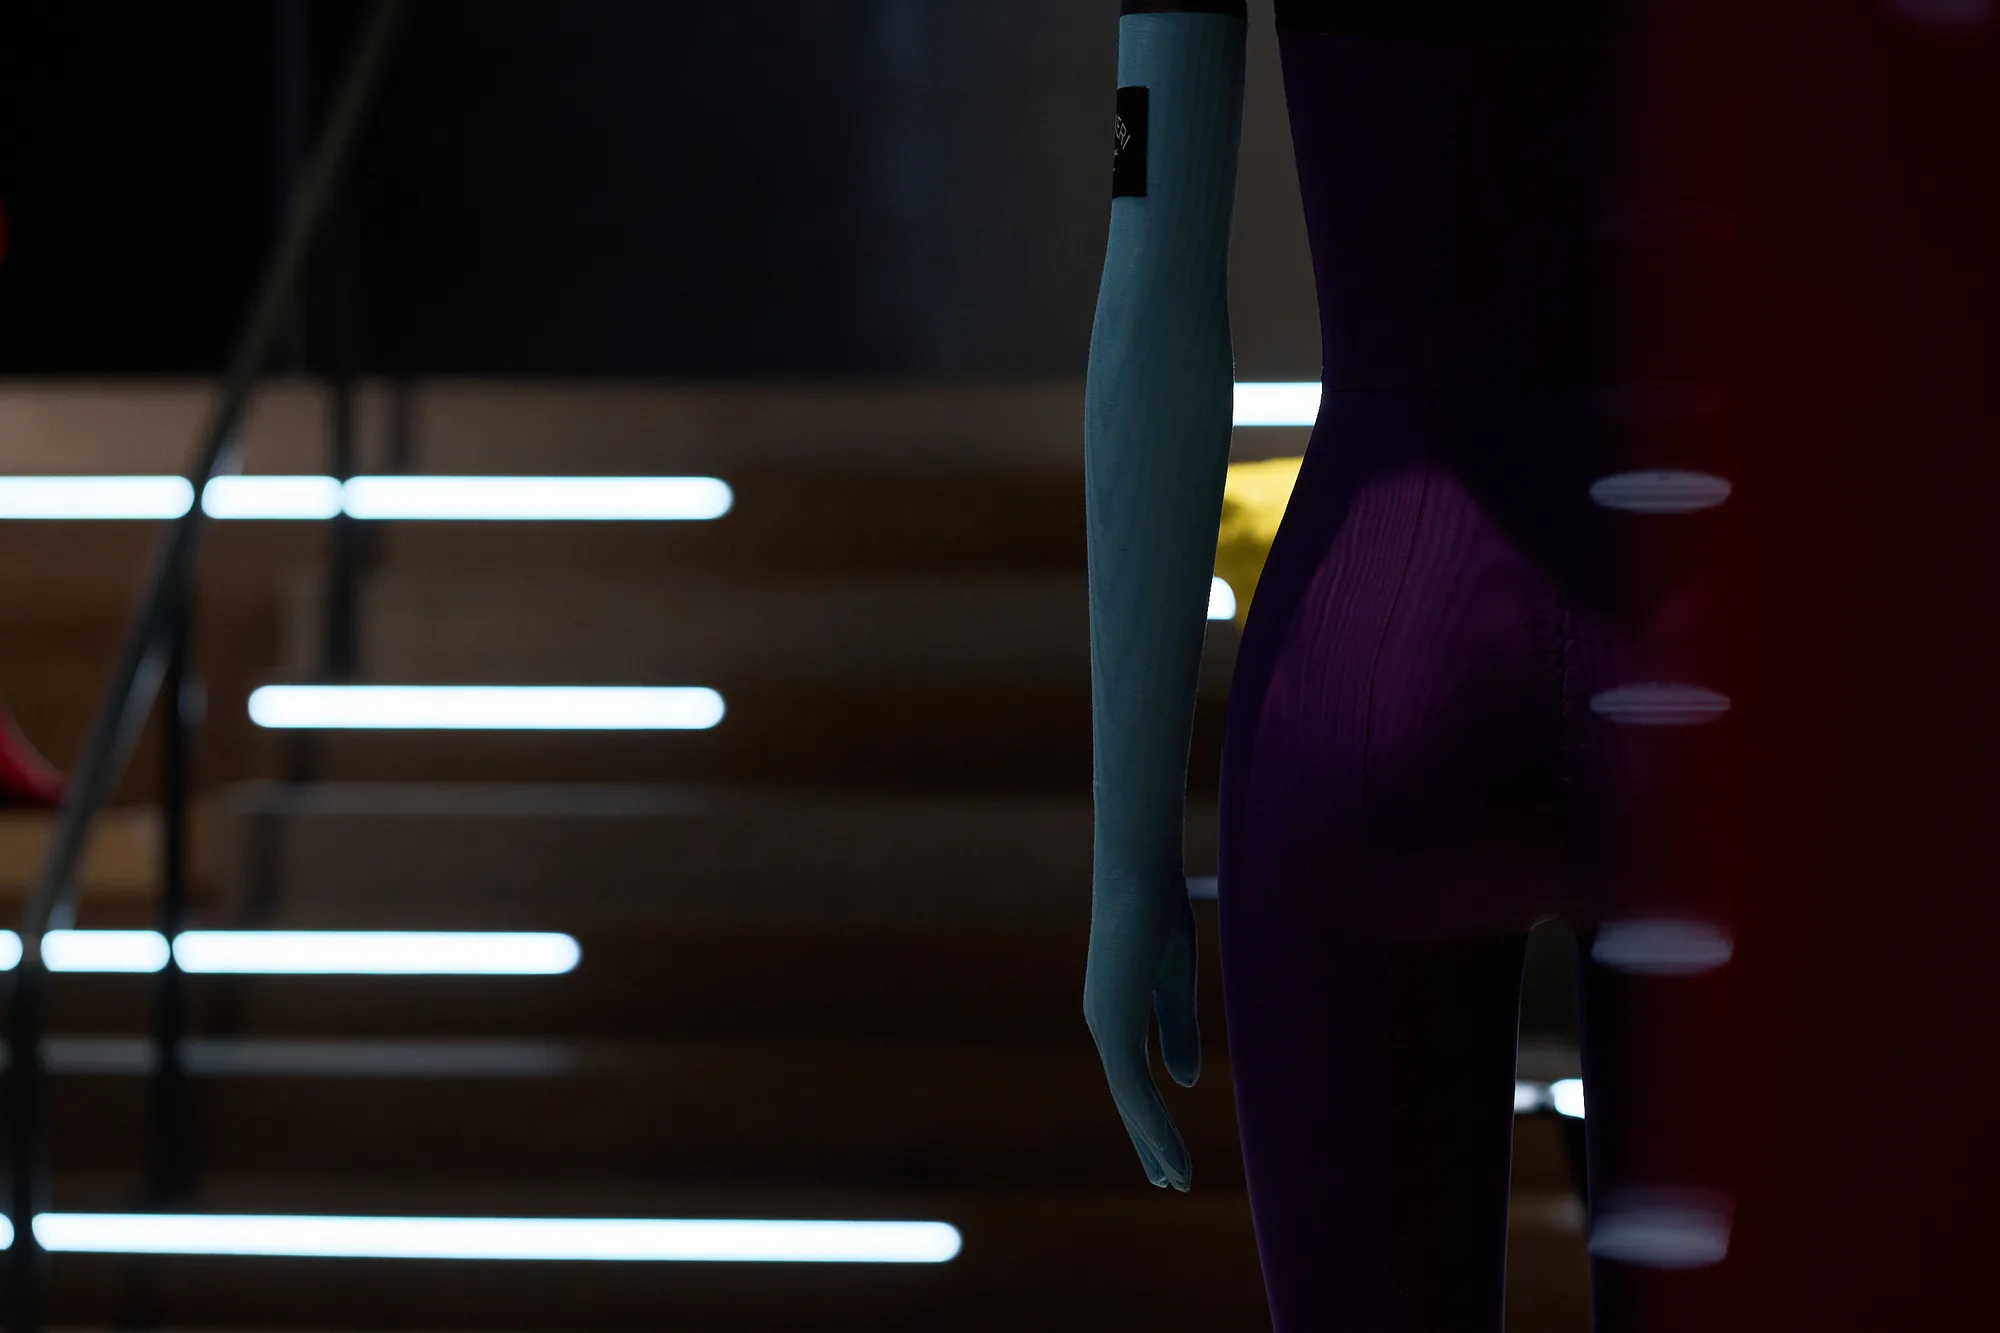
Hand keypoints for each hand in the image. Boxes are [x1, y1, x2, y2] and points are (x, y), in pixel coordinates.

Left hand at [1083, 869, 1200, 1190]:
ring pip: (1129, 1099)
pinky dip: (1151, 1122)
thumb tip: (1182, 1081)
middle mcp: (1103, 1021)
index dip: (1150, 1116)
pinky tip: (1167, 1149)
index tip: (1164, 1153)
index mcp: (1115, 1010)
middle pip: (1127, 1096)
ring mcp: (1105, 1023)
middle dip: (1148, 1140)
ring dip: (1152, 1142)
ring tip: (1174, 1179)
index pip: (1132, 1078)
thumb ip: (1177, 1029)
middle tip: (1166, 1180)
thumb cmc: (1158, 910)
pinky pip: (1133, 1085)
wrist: (1138, 869)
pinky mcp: (1114, 1021)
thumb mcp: (1175, 978)